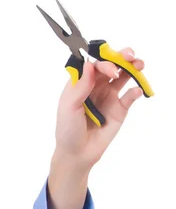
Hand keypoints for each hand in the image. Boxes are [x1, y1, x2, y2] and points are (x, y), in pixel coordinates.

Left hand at [53, 47, 145, 169]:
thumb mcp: (69, 106)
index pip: (94, 65)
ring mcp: (109, 97)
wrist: (77, 152)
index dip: (104, 62)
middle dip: (121, 57)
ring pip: (123, 77)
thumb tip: (89, 64)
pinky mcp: (120, 109)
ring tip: (139, 65)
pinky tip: (135, 91)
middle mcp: (95, 86)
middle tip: (129, 55)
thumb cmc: (68, 129)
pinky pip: (130, 96)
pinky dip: (135, 91)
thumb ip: (81, 86)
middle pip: (110, 66)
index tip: (110, 70)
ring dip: (132, 68)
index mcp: (80, 83)